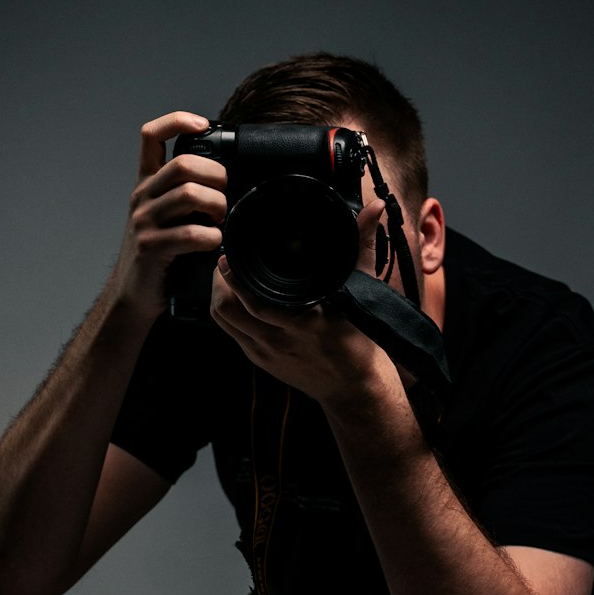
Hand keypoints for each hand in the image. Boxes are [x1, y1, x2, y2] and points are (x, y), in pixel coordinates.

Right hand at [110, 112, 226, 320]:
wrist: (135, 293)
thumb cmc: (162, 254)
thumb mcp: (167, 215)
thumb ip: (186, 193)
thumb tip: (227, 179)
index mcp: (147, 183)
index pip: (151, 136)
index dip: (176, 121)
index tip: (202, 124)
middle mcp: (142, 197)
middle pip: (184, 165)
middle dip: (217, 177)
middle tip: (225, 196)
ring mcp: (144, 221)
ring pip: (190, 195)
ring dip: (217, 206)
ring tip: (221, 221)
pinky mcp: (150, 247)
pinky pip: (190, 233)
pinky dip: (211, 237)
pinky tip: (213, 243)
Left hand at [209, 198, 393, 406]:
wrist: (354, 387)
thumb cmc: (360, 337)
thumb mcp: (363, 289)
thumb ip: (362, 245)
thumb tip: (375, 207)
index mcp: (305, 322)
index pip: (256, 301)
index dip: (236, 277)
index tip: (230, 253)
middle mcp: (280, 341)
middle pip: (229, 309)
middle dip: (220, 281)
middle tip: (224, 258)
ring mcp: (266, 354)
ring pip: (224, 321)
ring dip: (219, 295)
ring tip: (225, 274)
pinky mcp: (260, 361)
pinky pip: (231, 332)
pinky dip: (226, 311)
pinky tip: (232, 295)